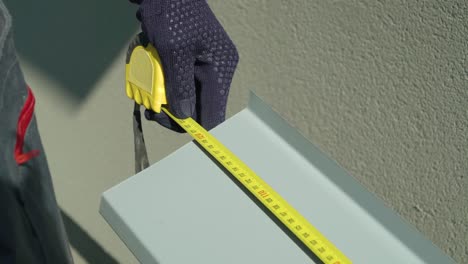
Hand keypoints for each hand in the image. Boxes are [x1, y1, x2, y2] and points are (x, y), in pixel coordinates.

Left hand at [131, 0, 238, 131]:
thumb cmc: (171, 12)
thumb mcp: (173, 51)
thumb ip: (180, 86)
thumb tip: (185, 116)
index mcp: (220, 68)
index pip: (214, 113)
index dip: (195, 127)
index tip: (170, 125)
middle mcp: (216, 71)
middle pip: (199, 110)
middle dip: (174, 112)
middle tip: (152, 110)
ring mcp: (204, 68)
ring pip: (188, 100)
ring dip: (167, 101)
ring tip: (148, 95)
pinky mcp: (192, 65)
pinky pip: (181, 87)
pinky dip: (165, 89)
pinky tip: (153, 82)